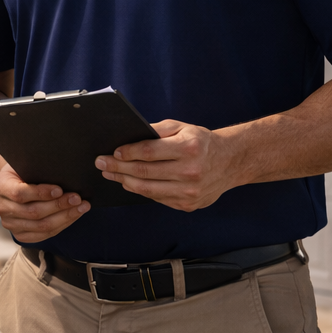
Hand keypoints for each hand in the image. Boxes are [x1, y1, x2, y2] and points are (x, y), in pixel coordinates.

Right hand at [0, 163, 89, 242]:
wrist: (11, 185)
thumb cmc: (23, 171)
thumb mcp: (25, 163)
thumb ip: (37, 169)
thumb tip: (63, 174)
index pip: (19, 193)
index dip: (41, 193)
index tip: (60, 189)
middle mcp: (1, 207)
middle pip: (33, 212)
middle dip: (59, 205)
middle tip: (78, 198)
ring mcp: (9, 223)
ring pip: (41, 226)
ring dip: (65, 217)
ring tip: (81, 208)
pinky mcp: (19, 234)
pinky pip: (44, 235)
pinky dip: (62, 226)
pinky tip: (73, 216)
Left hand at [96, 119, 238, 210]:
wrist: (230, 162)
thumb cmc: (201, 142)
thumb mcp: (182, 127)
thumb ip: (156, 130)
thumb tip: (129, 137)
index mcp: (189, 148)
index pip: (149, 152)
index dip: (127, 153)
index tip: (112, 153)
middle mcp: (190, 172)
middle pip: (144, 172)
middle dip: (118, 168)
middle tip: (101, 164)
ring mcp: (190, 192)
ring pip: (147, 190)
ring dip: (124, 182)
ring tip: (111, 175)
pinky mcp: (188, 205)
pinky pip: (157, 198)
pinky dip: (141, 191)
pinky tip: (129, 183)